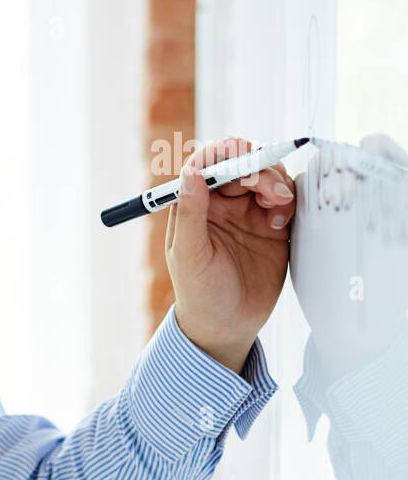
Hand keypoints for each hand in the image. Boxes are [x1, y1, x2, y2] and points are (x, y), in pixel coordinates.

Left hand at [165, 136, 296, 373]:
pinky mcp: (274, 228)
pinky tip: (282, 222)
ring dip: (276, 185)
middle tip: (270, 192)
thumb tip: (190, 174)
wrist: (227, 326)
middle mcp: (222, 205)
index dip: (225, 153)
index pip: (207, 164)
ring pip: (267, 179)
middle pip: (243, 166)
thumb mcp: (189, 255)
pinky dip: (289, 202)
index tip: (244, 155)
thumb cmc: (199, 293)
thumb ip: (190, 214)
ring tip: (278, 208)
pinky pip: (286, 201)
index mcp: (195, 206)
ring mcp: (249, 214)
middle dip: (259, 170)